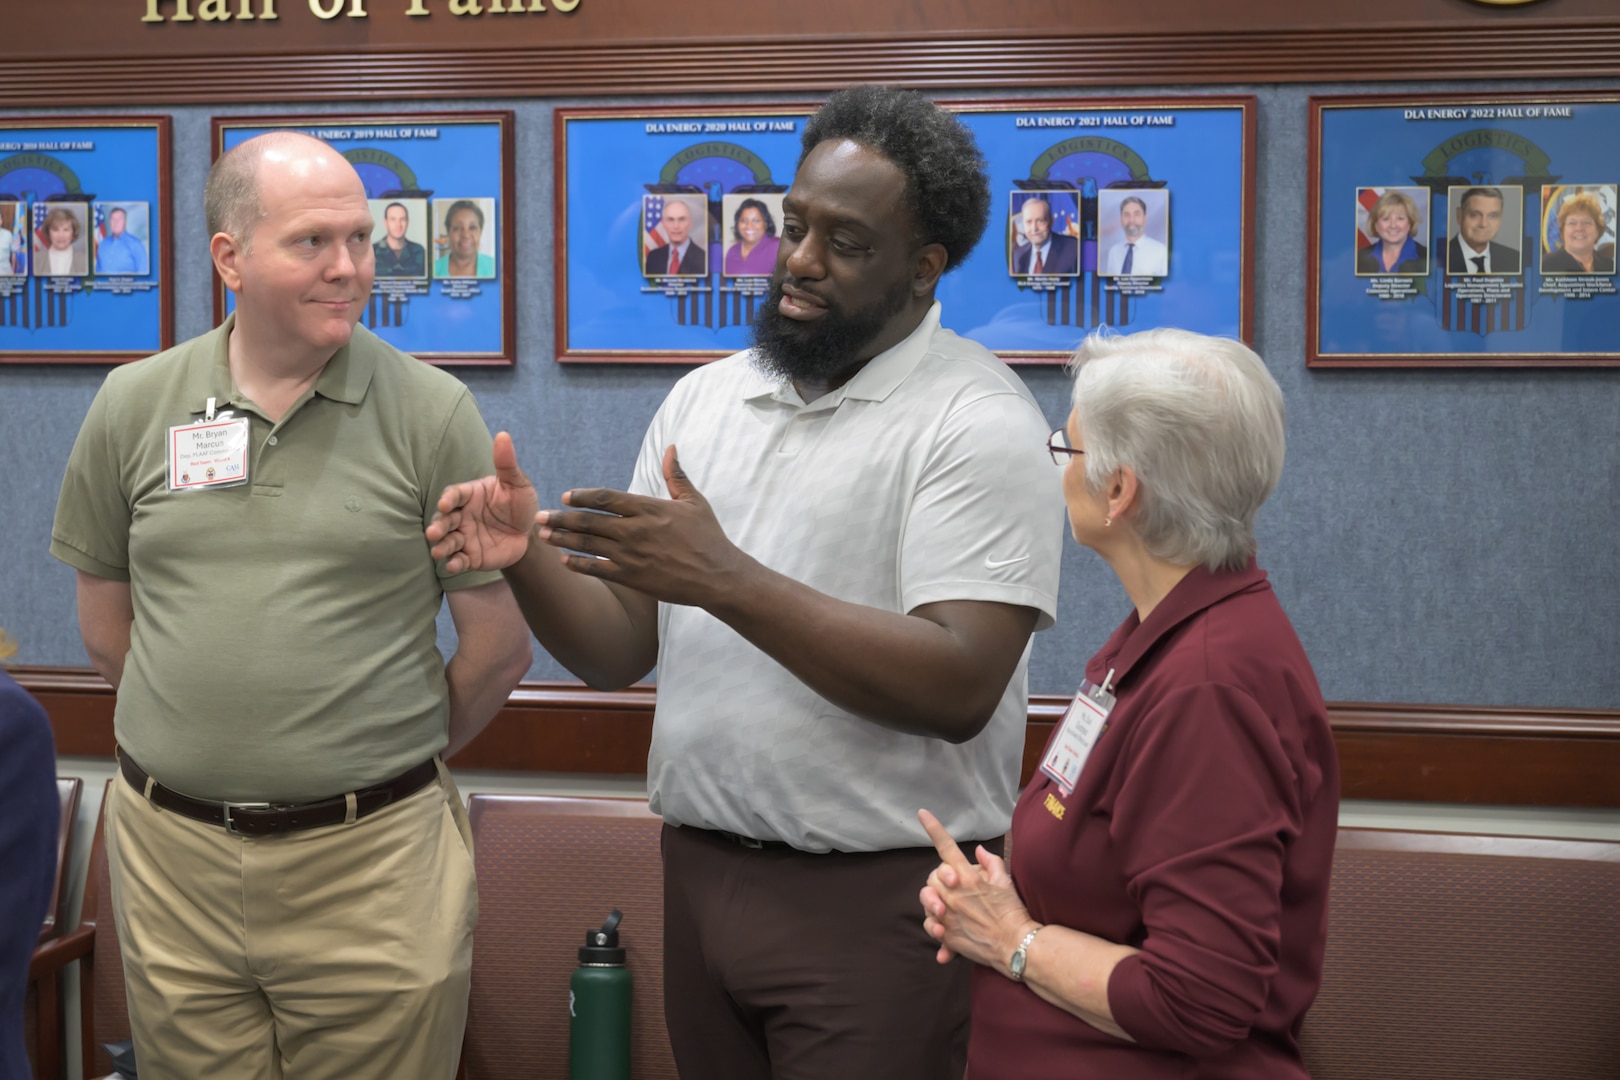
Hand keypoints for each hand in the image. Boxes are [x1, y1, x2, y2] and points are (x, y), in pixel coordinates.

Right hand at [426, 431, 539, 572]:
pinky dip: (454, 563)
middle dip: (438, 526)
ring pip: (448, 541)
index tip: (447, 504)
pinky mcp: (471, 556)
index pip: (455, 494)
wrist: (529, 533)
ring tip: (438, 552)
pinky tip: (453, 565)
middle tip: (433, 533)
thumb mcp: (517, 483)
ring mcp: (465, 536)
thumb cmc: (520, 503)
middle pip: (445, 520)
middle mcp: (462, 515)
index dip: (449, 499)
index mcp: (470, 495)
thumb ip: (507, 464)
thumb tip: (503, 435)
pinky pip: (459, 560)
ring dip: (442, 546)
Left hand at [536, 446, 751, 606]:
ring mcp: (632, 555)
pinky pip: (598, 569)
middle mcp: (636, 530)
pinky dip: (579, 564)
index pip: (606, 498)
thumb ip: (676, 475)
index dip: (582, 496)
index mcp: (649, 508)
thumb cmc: (708, 537)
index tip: (566, 497)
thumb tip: (670, 448)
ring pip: (588, 544)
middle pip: (589, 521)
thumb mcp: (695, 502)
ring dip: (563, 539)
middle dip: (561, 519)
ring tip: (543, 536)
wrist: (717, 576)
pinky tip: (565, 561)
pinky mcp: (633, 577)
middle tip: (539, 517)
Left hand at [918, 808, 1033, 972]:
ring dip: (932, 902)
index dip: (934, 828)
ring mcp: (948, 914)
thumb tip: (977, 850)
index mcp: (968, 876)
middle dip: (939, 879)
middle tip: (953, 886)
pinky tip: (944, 933)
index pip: (947, 847)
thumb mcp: (1005, 882)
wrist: (1015, 945)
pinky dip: (935, 929)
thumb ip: (991, 862)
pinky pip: (929, 926)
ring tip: (945, 908)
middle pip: (932, 877)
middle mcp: (954, 893)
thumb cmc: (1012, 911)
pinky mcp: (947, 934)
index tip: (922, 813)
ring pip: (926, 900)